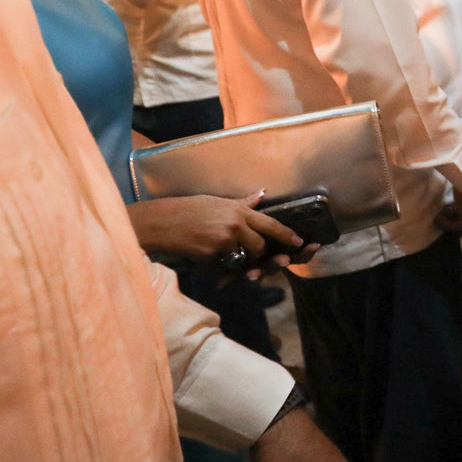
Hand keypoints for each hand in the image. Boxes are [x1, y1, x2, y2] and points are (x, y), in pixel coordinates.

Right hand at [125, 192, 316, 273]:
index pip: (270, 224)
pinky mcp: (213, 255)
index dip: (286, 234)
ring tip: (229, 257)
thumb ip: (242, 202)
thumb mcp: (217, 202)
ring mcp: (225, 241)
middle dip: (261, 254)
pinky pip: (225, 266)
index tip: (298, 241)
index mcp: (239, 210)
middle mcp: (236, 225)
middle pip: (261, 245)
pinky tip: (210, 261)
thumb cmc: (188, 209)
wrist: (162, 222)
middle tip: (256, 256)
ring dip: (241, 261)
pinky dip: (222, 268)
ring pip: (245, 257)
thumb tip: (262, 193)